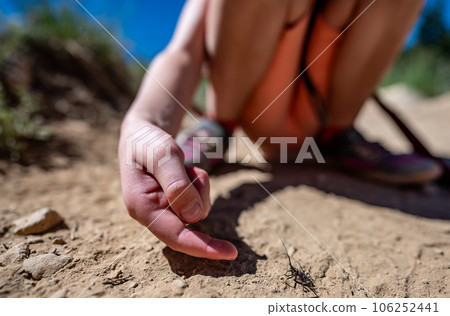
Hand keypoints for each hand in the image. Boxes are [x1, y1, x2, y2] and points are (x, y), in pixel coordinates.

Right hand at [118, 119, 237, 259]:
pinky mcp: (173, 204)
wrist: (142, 135)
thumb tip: (193, 216)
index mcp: (141, 207)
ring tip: (182, 166)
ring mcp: (163, 210)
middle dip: (199, 194)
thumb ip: (177, 184)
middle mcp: (151, 214)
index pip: (176, 236)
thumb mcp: (162, 155)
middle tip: (189, 169)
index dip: (204, 247)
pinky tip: (183, 170)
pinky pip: (198, 200)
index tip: (230, 253)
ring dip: (198, 186)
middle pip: (192, 220)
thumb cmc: (148, 143)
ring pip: (198, 208)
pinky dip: (197, 183)